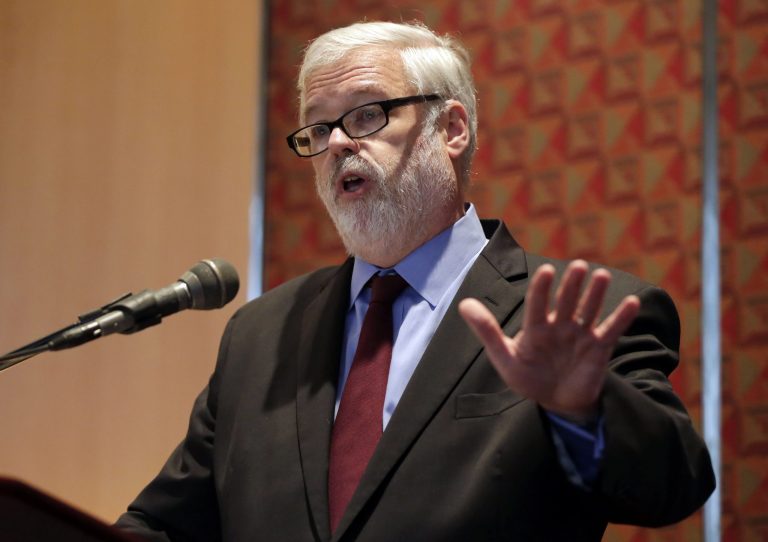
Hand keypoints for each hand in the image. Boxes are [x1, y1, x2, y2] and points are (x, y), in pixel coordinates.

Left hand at [458, 260, 639, 422]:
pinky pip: (611, 330)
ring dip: (595, 294)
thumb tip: (462, 303)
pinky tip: (631, 302)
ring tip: (600, 275)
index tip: (546, 271)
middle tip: (578, 266)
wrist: (557, 403)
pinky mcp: (599, 348)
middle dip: (572, 285)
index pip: (537, 304)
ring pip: (589, 310)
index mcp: (536, 327)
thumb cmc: (528, 378)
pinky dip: (621, 317)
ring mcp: (580, 335)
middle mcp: (559, 325)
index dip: (541, 289)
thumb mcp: (504, 358)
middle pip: (567, 301)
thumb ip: (487, 331)